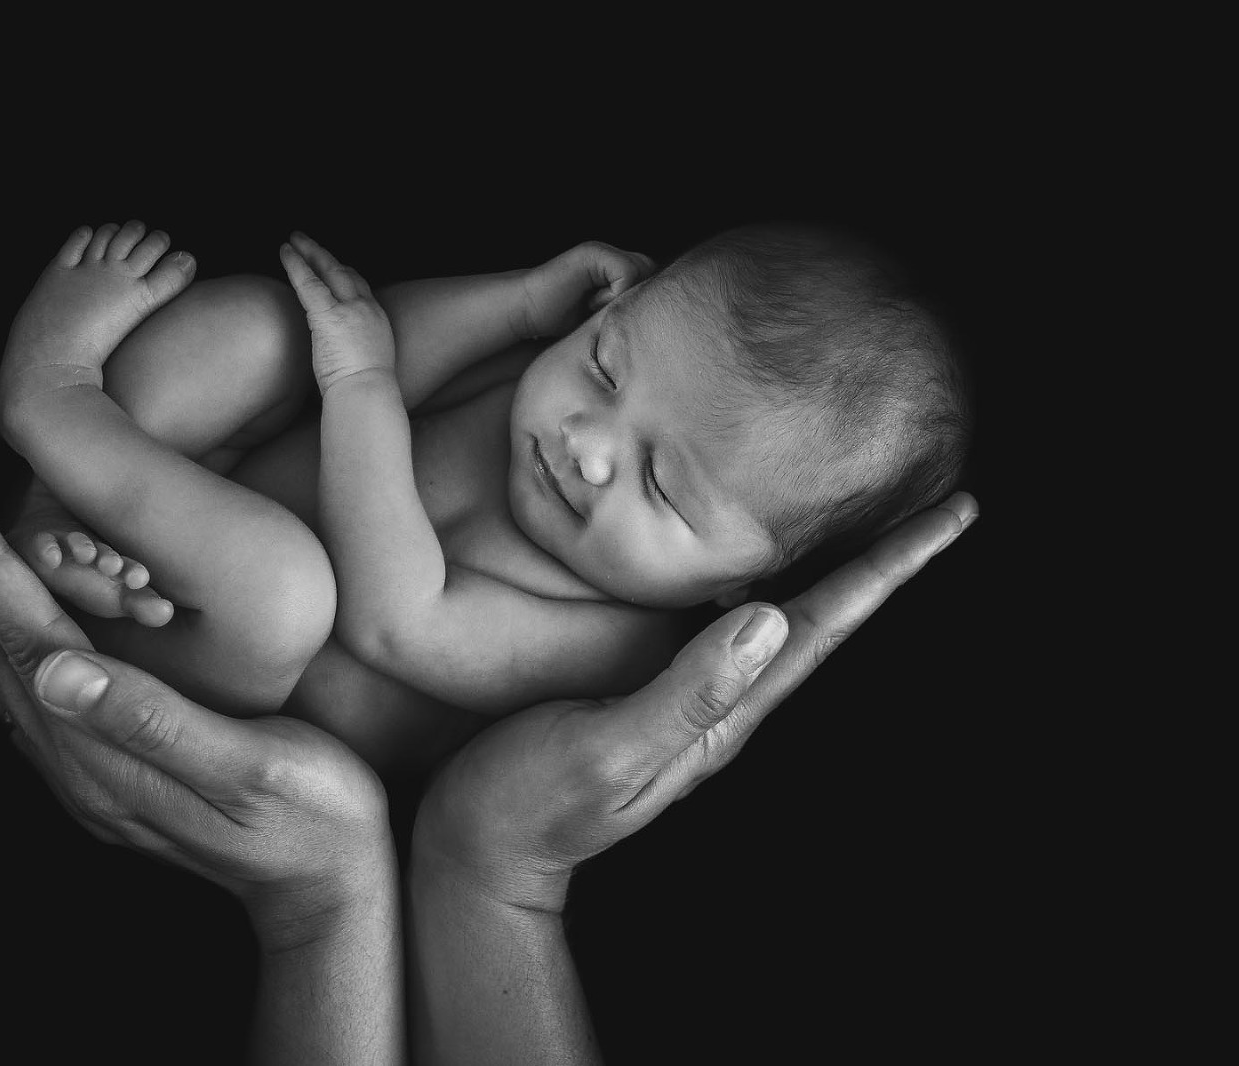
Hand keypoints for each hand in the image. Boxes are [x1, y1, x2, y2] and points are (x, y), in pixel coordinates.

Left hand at [0, 455, 394, 948]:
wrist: (327, 888)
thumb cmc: (312, 818)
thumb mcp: (252, 767)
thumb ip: (155, 724)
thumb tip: (57, 672)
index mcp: (105, 752)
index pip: (18, 635)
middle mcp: (75, 763)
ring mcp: (83, 770)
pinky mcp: (102, 768)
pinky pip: (25, 683)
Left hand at [279, 231, 396, 392]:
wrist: (367, 394)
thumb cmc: (363, 390)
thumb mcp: (367, 362)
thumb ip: (353, 347)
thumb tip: (338, 349)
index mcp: (377, 320)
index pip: (360, 288)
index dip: (345, 273)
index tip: (333, 265)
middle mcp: (366, 308)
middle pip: (345, 273)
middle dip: (325, 256)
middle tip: (308, 242)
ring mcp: (349, 309)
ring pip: (328, 271)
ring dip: (309, 252)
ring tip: (293, 239)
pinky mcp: (328, 315)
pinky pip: (308, 282)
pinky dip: (295, 265)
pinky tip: (285, 252)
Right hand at [414, 491, 978, 912]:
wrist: (478, 849)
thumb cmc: (532, 806)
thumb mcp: (608, 752)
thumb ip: (686, 695)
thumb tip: (769, 623)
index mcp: (725, 714)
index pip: (827, 628)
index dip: (890, 569)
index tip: (955, 515)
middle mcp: (719, 700)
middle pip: (820, 618)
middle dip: (881, 560)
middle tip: (940, 499)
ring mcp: (683, 694)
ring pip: (775, 615)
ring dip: (828, 564)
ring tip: (866, 511)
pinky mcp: (640, 683)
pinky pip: (716, 618)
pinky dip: (750, 576)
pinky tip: (742, 550)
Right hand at [516, 240, 657, 339]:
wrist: (527, 313)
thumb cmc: (560, 324)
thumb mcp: (602, 321)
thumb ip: (627, 313)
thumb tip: (660, 323)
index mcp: (618, 272)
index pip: (655, 285)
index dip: (644, 305)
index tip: (619, 323)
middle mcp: (614, 257)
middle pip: (653, 276)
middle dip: (636, 301)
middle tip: (604, 315)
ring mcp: (605, 253)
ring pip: (643, 273)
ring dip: (622, 298)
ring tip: (595, 308)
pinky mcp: (595, 253)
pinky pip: (626, 274)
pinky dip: (611, 294)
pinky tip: (589, 301)